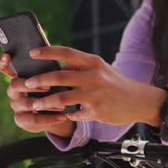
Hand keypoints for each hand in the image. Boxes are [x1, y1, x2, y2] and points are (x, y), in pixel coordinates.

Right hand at [0, 53, 75, 137]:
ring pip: (25, 104)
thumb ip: (49, 68)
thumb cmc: (55, 88)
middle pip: (14, 85)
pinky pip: (33, 119)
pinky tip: (62, 117)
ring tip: (61, 105)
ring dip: (45, 104)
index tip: (7, 57)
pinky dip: (49, 118)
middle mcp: (14, 90)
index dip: (2, 61)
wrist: (57, 111)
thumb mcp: (53, 76)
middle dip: (30, 85)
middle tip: (47, 87)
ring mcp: (16, 105)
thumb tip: (56, 57)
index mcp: (19, 75)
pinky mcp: (21, 119)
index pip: (3, 66)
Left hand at [24, 46, 167, 125]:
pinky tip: (62, 116)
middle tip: (28, 83)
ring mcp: (96, 94)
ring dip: (45, 102)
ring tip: (36, 105)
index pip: (66, 52)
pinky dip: (66, 115)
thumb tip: (57, 66)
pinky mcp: (97, 111)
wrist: (140, 100)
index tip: (32, 52)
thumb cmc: (116, 83)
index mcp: (94, 62)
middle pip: (59, 76)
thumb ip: (80, 67)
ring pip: (62, 99)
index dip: (47, 51)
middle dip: (39, 80)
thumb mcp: (101, 68)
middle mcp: (94, 76)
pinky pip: (74, 114)